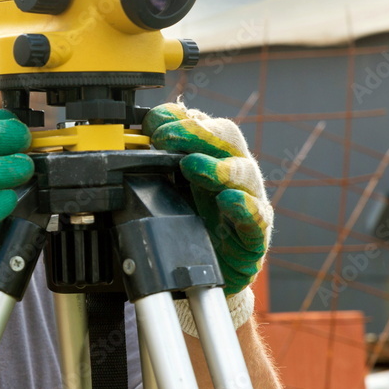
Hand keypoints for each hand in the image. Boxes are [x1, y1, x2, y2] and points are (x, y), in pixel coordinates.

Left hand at [142, 103, 273, 329]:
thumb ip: (154, 163)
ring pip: (243, 171)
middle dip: (196, 132)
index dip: (176, 118)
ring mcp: (249, 197)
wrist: (207, 270)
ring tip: (191, 165)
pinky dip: (243, 206)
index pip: (199, 121)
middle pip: (226, 136)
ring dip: (216, 166)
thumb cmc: (190, 219)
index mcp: (210, 152)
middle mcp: (232, 167)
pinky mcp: (256, 231)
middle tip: (165, 138)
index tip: (152, 125)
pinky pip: (256, 215)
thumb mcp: (167, 186)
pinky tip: (228, 201)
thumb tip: (131, 140)